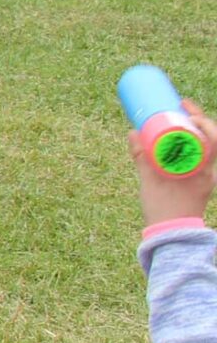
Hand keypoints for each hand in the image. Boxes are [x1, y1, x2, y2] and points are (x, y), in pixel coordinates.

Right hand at [133, 97, 216, 229]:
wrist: (173, 234)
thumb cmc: (165, 209)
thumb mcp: (150, 181)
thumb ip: (141, 156)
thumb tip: (133, 132)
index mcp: (204, 171)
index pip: (213, 139)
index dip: (203, 120)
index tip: (187, 110)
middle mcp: (209, 172)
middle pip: (209, 139)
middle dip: (196, 120)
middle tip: (181, 108)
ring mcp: (205, 177)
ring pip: (203, 147)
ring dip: (192, 132)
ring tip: (178, 120)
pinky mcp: (198, 182)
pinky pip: (196, 157)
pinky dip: (189, 145)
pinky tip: (178, 140)